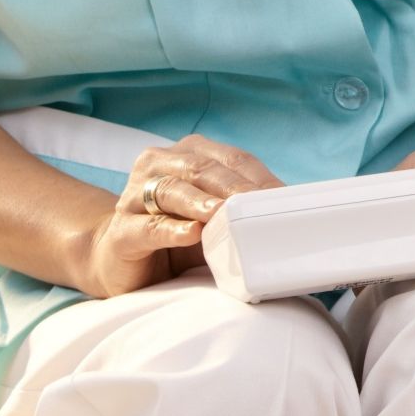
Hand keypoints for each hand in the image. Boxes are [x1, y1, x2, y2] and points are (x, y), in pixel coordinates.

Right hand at [82, 135, 281, 298]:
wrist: (122, 261)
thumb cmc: (180, 235)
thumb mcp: (216, 218)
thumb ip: (243, 207)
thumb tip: (293, 211)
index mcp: (187, 154)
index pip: (232, 160)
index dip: (260, 178)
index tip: (286, 199)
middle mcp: (158, 166)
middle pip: (203, 169)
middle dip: (235, 188)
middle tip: (262, 205)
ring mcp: (134, 198)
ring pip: (172, 191)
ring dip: (202, 202)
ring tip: (224, 213)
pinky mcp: (121, 232)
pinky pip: (147, 228)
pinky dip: (171, 229)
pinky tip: (191, 233)